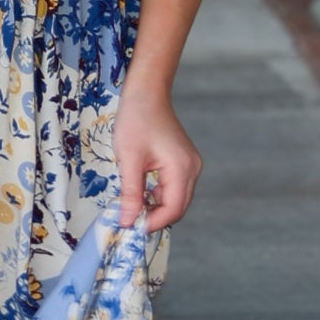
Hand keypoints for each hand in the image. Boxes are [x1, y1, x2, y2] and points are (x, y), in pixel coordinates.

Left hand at [113, 85, 201, 234]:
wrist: (146, 92)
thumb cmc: (137, 119)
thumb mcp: (129, 159)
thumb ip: (130, 193)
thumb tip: (127, 221)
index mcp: (182, 168)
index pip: (173, 210)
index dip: (152, 223)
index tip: (129, 227)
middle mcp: (192, 169)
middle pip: (177, 208)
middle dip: (154, 217)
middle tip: (128, 219)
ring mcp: (190, 165)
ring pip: (176, 199)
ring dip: (155, 207)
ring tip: (131, 205)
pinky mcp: (184, 162)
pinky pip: (174, 188)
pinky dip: (158, 196)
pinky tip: (141, 192)